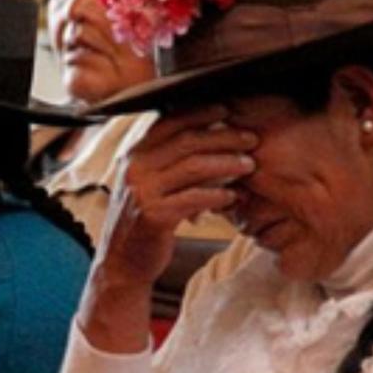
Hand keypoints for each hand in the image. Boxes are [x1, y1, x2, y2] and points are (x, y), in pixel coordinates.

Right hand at [80, 105, 256, 352]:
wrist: (121, 263)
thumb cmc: (143, 221)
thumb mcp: (148, 185)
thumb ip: (166, 161)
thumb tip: (207, 138)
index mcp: (133, 155)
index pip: (168, 122)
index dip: (199, 113)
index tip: (226, 110)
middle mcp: (135, 169)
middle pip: (186, 141)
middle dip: (223, 136)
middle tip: (251, 138)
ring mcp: (142, 192)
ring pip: (193, 167)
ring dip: (226, 163)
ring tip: (249, 165)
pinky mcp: (153, 216)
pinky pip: (193, 198)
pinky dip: (217, 195)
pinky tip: (234, 196)